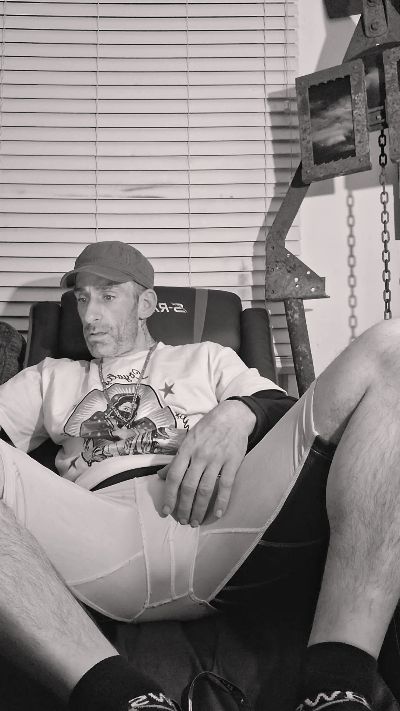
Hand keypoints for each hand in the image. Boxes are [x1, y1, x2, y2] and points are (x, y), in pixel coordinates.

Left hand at [157, 400, 255, 525]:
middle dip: (184, 507)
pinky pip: (226, 485)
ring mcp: (217, 459)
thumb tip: (161, 476)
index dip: (169, 496)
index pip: (174, 476)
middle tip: (182, 521)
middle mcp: (200, 455)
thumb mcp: (188, 439)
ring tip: (196, 521)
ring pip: (205, 489)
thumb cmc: (207, 428)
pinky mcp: (233, 462)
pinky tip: (218, 513)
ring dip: (200, 509)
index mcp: (186, 449)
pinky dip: (222, 501)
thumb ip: (176, 459)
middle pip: (189, 487)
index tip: (166, 511)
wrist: (233, 416)